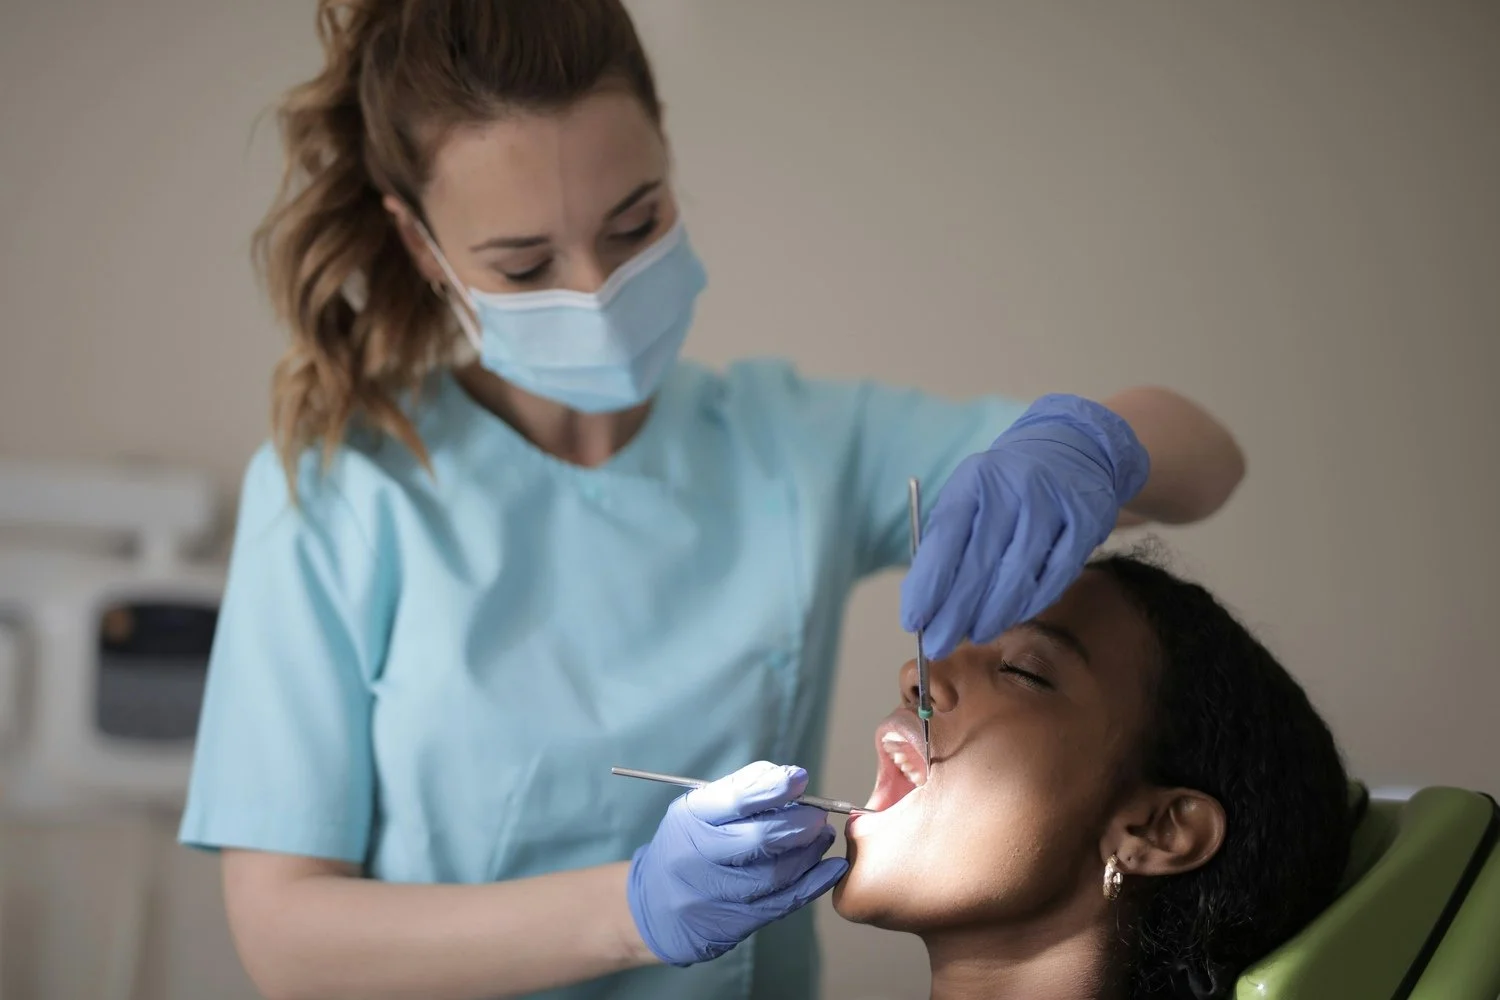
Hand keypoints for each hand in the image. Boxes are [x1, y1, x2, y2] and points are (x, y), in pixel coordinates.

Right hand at [626, 761, 847, 966]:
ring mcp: (714, 895)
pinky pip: (781, 903)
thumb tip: (787, 776)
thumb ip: (740, 790)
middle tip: (818, 815)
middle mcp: (697, 858)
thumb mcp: (698, 811)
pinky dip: (813, 883)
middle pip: (759, 838)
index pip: (735, 800)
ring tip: (822, 836)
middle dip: (800, 823)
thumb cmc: (688, 846)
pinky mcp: (732, 924)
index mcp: (689, 820)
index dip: (774, 788)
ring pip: (775, 873)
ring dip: (809, 852)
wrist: (655, 907)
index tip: (800, 778)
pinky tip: (832, 868)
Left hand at [901, 394, 1149, 658]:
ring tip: (973, 634)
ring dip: (991, 614)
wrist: (1072, 448)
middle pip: (979, 564)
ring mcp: (1053, 506)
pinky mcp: (1086, 523)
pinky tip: (1010, 617)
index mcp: (974, 480)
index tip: (912, 620)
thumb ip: (946, 542)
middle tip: (936, 645)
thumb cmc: (1004, 485)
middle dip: (954, 612)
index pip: (944, 539)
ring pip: (1018, 575)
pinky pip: (1055, 577)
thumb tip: (923, 604)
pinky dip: (1029, 604)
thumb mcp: (969, 494)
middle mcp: (1013, 489)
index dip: (928, 585)